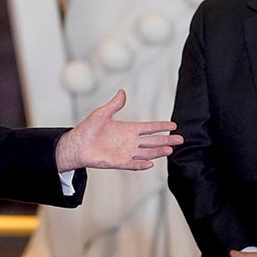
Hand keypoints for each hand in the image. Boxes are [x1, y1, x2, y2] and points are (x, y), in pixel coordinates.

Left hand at [54, 89, 182, 171]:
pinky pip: (133, 164)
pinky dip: (141, 164)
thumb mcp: (101, 113)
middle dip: (166, 140)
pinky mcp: (119, 162)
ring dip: (158, 152)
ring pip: (146, 152)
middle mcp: (130, 141)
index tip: (174, 126)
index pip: (149, 128)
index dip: (161, 126)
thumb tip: (122, 92)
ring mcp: (125, 152)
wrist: (76, 145)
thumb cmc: (87, 129)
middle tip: (180, 139)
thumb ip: (114, 105)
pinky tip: (150, 163)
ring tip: (170, 150)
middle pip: (153, 141)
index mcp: (128, 129)